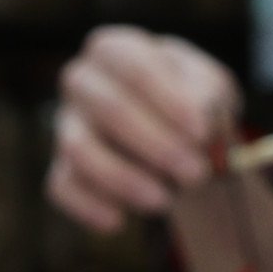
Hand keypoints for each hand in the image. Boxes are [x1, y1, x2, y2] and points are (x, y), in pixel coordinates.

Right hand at [51, 27, 241, 230]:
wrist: (177, 132)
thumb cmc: (191, 101)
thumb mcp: (211, 89)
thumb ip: (208, 96)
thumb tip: (200, 115)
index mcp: (116, 49)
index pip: (134, 67)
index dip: (168, 100)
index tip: (202, 133)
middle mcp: (83, 81)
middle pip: (108, 108)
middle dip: (156, 145)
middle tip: (196, 174)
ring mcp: (67, 124)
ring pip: (79, 150)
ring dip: (124, 179)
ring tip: (165, 201)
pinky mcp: (63, 167)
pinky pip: (61, 186)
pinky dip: (88, 207)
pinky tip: (118, 222)